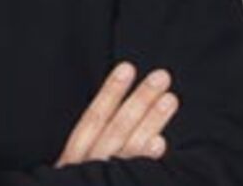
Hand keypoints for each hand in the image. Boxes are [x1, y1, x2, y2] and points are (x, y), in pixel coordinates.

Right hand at [54, 61, 178, 166]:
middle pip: (114, 129)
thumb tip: (125, 119)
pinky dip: (145, 160)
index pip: (91, 119)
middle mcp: (86, 169)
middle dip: (138, 100)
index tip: (126, 68)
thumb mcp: (73, 174)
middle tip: (161, 76)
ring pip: (127, 148)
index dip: (109, 93)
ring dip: (150, 122)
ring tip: (170, 99)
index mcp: (72, 160)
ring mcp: (101, 183)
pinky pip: (133, 177)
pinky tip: (160, 143)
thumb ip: (91, 150)